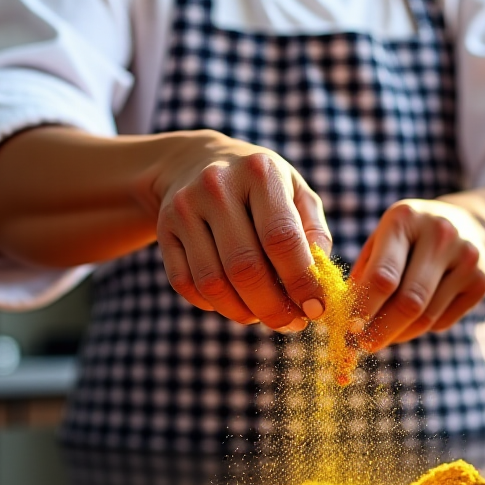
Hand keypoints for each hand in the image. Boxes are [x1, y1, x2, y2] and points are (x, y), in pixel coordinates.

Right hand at [149, 131, 333, 330]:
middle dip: (273, 307)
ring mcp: (185, 208)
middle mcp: (217, 186)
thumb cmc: (259, 186)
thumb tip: (320, 279)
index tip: (316, 309)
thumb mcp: (294, 191)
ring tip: (262, 316)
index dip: (301, 282)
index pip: (281, 238)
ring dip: (242, 312)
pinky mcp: (164, 230)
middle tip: (290, 323)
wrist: (194, 162)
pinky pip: (186, 284)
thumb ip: (314, 231)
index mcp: (260, 172)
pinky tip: (233, 302)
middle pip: (245, 267)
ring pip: (213, 282)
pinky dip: (212, 305)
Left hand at [350, 199, 484, 349]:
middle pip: (408, 302)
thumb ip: (363, 273)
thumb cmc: (409, 237)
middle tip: (364, 345)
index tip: (349, 329)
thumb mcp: (382, 240)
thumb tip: (343, 317)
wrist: (467, 225)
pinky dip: (420, 329)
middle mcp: (440, 234)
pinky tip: (411, 321)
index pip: (383, 276)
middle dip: (382, 330)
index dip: (364, 309)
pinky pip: (442, 321)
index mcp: (405, 218)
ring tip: (383, 336)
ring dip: (399, 334)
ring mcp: (467, 257)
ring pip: (426, 317)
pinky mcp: (482, 280)